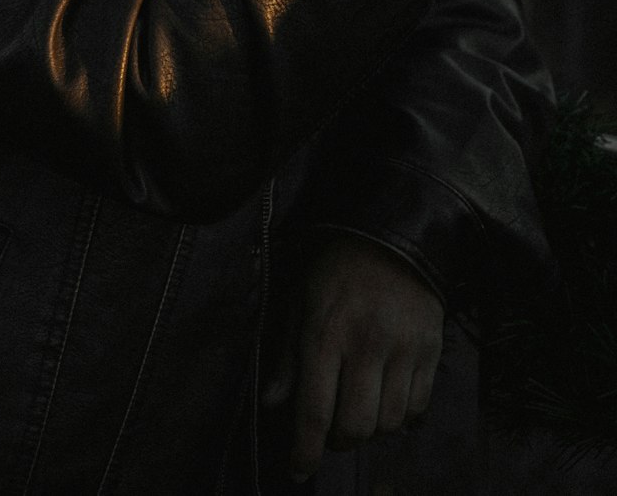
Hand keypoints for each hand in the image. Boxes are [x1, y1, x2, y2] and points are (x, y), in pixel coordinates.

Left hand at [263, 233, 444, 483]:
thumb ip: (287, 355)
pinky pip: (417, 407)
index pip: (315, 409)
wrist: (394, 235)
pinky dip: (401, 416)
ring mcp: (404, 349)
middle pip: (356, 426)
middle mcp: (367, 344)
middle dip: (339, 441)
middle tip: (330, 430)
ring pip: (388, 423)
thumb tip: (273, 403)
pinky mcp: (430, 351)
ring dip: (370, 429)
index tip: (298, 470)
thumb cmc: (337, 267)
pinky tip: (387, 398)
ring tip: (358, 410)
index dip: (305, 450)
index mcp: (327, 332)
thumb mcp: (300, 301)